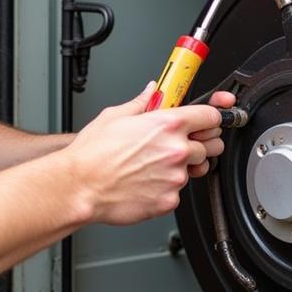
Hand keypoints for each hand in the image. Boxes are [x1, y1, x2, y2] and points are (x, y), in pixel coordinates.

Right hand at [65, 83, 227, 224]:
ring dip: (185, 166)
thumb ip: (143, 102)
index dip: (211, 116)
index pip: (211, 115)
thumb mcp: (116, 115)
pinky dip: (168, 187)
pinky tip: (148, 181)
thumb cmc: (92, 154)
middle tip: (182, 142)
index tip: (210, 118)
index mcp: (168, 124)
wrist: (79, 187)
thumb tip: (152, 91)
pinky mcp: (169, 200)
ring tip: (158, 163)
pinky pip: (179, 191)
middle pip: (212, 143)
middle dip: (201, 141)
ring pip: (196, 168)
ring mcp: (175, 177)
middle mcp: (176, 150)